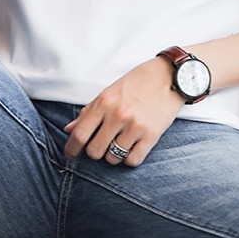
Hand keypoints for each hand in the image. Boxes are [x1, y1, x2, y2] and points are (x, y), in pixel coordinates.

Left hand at [63, 56, 183, 167]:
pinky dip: (129, 158)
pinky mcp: (151, 136)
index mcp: (104, 101)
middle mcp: (118, 115)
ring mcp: (135, 126)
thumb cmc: (137, 82)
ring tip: (120, 142)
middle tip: (102, 144)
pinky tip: (132, 147)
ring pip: (113, 158)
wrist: (169, 76)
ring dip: (113, 155)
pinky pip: (132, 161)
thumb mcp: (110, 91)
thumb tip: (69, 130)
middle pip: (95, 151)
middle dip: (95, 151)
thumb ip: (89, 111)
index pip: (80, 134)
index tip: (70, 155)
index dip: (71, 149)